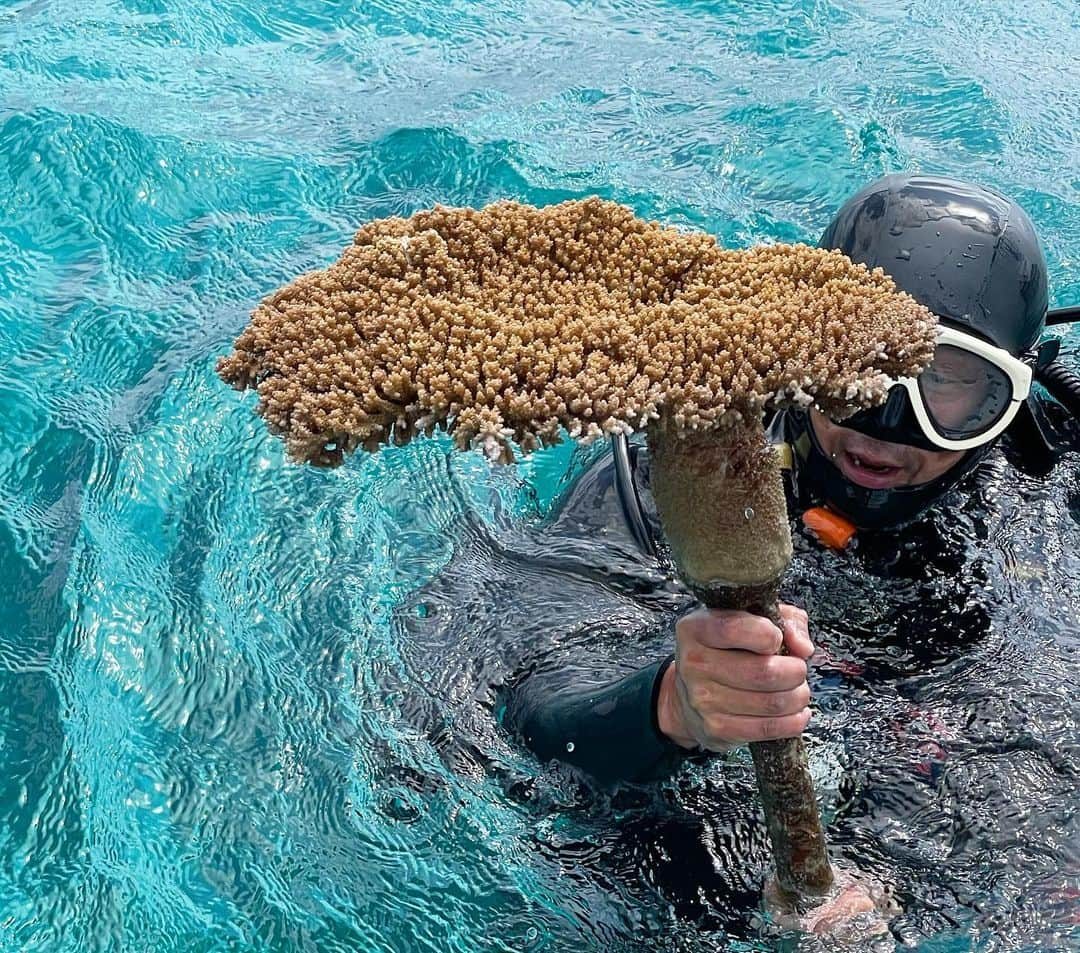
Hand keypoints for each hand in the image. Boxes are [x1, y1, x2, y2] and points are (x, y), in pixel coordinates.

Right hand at [657, 604, 813, 750]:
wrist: (691, 693)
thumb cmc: (727, 650)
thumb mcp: (752, 619)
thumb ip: (785, 620)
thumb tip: (803, 647)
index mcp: (696, 628)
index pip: (735, 629)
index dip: (769, 635)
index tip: (777, 639)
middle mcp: (694, 663)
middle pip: (764, 672)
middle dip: (795, 671)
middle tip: (797, 669)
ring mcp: (702, 698)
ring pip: (772, 702)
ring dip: (797, 697)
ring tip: (797, 690)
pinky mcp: (716, 727)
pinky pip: (768, 728)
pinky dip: (793, 721)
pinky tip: (795, 712)